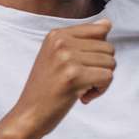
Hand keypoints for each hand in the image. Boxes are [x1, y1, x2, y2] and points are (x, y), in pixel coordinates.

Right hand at [9, 19, 115, 138]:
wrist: (28, 115)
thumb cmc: (45, 89)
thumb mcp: (58, 57)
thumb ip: (82, 40)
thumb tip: (108, 23)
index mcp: (56, 35)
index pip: (101, 30)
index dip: (98, 52)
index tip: (81, 66)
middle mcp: (61, 42)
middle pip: (108, 48)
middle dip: (100, 68)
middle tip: (80, 82)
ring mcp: (66, 58)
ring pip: (110, 63)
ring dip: (100, 81)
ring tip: (80, 89)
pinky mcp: (74, 76)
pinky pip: (108, 77)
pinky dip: (100, 90)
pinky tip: (82, 97)